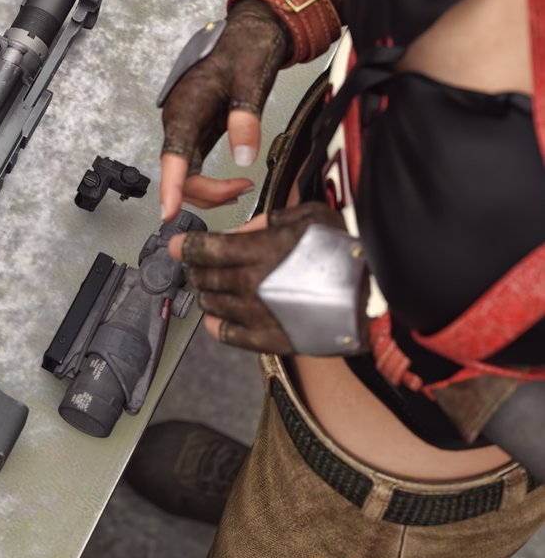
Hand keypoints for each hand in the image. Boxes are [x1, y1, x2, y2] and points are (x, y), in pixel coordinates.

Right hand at [159, 0, 288, 217]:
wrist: (250, 32)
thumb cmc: (246, 49)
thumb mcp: (251, 80)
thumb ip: (245, 119)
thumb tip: (243, 158)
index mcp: (187, 107)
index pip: (174, 156)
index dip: (171, 187)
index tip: (167, 213)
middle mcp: (179, 119)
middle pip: (180, 172)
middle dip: (208, 191)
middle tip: (244, 189)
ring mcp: (186, 125)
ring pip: (186, 172)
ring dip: (210, 189)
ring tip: (243, 187)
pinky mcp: (197, 129)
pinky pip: (194, 164)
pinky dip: (211, 180)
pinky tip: (233, 182)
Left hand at [167, 203, 349, 352]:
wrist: (378, 296)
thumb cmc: (349, 252)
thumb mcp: (310, 217)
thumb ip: (269, 221)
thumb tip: (241, 231)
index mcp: (259, 252)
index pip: (204, 249)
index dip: (186, 245)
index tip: (179, 244)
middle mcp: (252, 284)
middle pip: (204, 276)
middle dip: (196, 267)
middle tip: (197, 264)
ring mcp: (258, 315)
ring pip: (211, 303)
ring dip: (206, 293)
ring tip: (211, 286)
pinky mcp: (269, 340)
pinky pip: (226, 335)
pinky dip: (215, 324)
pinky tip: (216, 317)